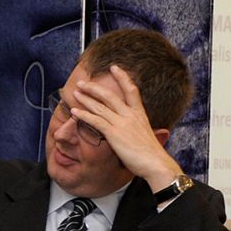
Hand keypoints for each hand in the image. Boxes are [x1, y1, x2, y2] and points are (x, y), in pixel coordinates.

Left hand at [67, 66, 178, 189]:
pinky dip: (84, 115)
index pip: (132, 90)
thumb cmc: (152, 154)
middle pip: (111, 96)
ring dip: (86, 98)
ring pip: (101, 106)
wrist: (156, 163)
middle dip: (95, 88)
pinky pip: (96, 121)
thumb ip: (138, 129)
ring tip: (75, 92)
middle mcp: (131, 115)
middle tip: (82, 82)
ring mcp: (122, 123)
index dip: (123, 77)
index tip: (115, 67)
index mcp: (140, 114)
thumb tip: (134, 132)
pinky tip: (74, 111)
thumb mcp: (147, 136)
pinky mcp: (114, 133)